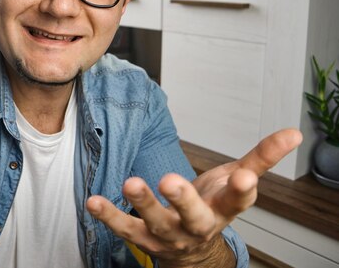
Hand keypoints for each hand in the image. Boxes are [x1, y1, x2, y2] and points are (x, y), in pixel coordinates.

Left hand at [86, 128, 302, 266]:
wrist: (193, 252)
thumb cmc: (213, 207)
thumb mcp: (236, 182)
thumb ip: (261, 157)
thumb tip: (293, 133)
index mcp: (223, 210)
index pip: (238, 201)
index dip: (242, 190)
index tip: (246, 176)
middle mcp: (197, 226)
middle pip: (193, 216)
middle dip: (184, 199)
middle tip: (171, 181)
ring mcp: (168, 236)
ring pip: (156, 223)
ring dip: (143, 204)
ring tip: (130, 183)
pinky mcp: (142, 239)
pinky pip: (124, 230)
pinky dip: (109, 217)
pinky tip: (93, 201)